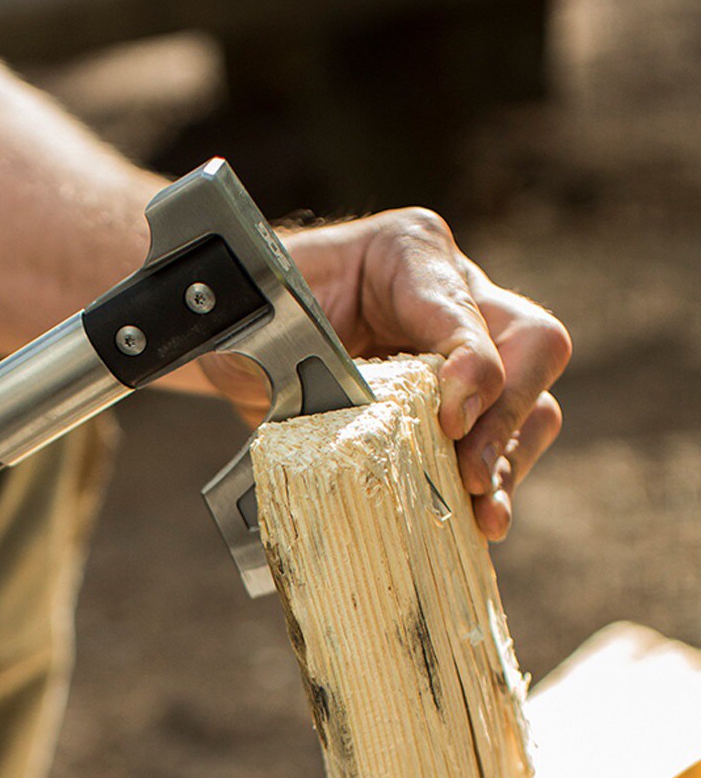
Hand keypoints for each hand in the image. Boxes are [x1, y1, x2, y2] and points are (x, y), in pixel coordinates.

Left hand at [206, 209, 570, 539]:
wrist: (245, 341)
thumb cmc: (254, 314)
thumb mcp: (257, 320)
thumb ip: (283, 349)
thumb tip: (313, 395)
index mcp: (407, 254)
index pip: (461, 307)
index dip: (469, 365)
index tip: (450, 420)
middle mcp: (456, 297)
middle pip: (531, 346)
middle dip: (507, 416)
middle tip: (470, 476)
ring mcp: (468, 354)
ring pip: (532, 401)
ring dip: (510, 461)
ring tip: (484, 515)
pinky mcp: (461, 409)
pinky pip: (503, 445)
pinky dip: (496, 486)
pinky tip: (479, 523)